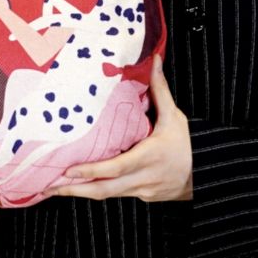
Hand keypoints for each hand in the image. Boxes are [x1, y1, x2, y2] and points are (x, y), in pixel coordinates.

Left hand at [50, 53, 192, 202]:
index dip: (91, 171)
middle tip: (48, 187)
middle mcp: (144, 177)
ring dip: (81, 193)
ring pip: (108, 195)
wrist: (209, 175)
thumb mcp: (175, 116)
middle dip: (75, 190)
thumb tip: (154, 60)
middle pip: (105, 189)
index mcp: (149, 156)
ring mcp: (143, 190)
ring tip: (55, 188)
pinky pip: (117, 195)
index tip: (69, 170)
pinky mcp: (144, 197)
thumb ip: (160, 90)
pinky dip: (98, 191)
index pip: (115, 167)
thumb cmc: (191, 143)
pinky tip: (81, 187)